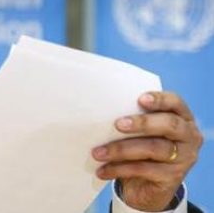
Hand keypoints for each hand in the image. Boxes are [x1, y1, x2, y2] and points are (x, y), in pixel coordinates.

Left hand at [92, 92, 202, 210]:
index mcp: (182, 118)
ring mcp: (184, 158)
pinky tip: (103, 170)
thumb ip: (133, 118)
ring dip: (121, 149)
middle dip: (142, 123)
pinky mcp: (173, 177)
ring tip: (97, 153)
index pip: (175, 102)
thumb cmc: (140, 148)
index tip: (140, 99)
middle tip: (117, 124)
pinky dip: (119, 169)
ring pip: (153, 148)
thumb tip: (102, 109)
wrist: (146, 187)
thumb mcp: (140, 132)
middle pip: (169, 124)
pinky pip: (144, 170)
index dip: (160, 100)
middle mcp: (189, 136)